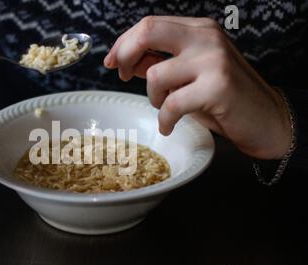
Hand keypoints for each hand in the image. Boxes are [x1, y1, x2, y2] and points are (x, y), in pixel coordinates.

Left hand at [104, 16, 291, 159]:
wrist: (265, 119)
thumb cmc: (224, 98)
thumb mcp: (189, 75)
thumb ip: (159, 63)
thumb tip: (125, 60)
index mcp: (199, 30)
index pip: (150, 25)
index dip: (124, 43)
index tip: (113, 62)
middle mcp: (206, 38)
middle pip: (148, 31)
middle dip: (124, 54)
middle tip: (122, 76)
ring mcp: (213, 60)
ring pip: (156, 74)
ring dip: (153, 98)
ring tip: (165, 108)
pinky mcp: (217, 87)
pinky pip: (170, 104)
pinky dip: (164, 120)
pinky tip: (168, 126)